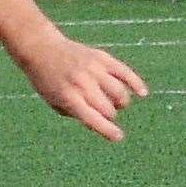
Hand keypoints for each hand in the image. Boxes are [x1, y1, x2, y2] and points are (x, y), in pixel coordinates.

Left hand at [17, 33, 147, 141]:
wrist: (43, 49)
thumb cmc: (48, 81)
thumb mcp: (54, 102)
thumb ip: (77, 114)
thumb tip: (103, 123)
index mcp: (69, 98)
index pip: (93, 119)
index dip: (108, 130)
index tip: (118, 137)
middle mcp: (82, 84)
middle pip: (109, 108)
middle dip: (110, 115)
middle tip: (105, 112)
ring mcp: (94, 70)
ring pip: (119, 93)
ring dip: (121, 102)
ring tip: (116, 102)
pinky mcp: (103, 58)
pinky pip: (125, 72)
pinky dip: (136, 84)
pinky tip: (143, 93)